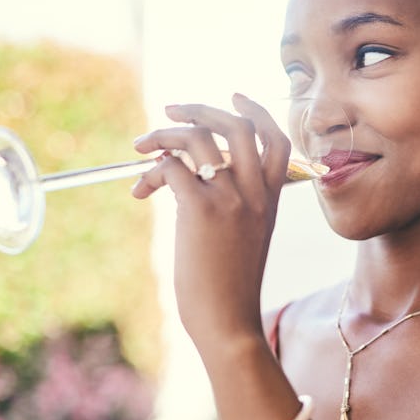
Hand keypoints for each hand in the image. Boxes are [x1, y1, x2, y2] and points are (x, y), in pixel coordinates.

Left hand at [131, 94, 290, 350]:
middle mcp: (256, 192)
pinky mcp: (201, 211)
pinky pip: (173, 167)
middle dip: (202, 109)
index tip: (235, 97)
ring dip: (165, 134)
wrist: (230, 322)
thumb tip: (193, 176)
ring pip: (200, 139)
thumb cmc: (232, 286)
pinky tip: (142, 189)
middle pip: (238, 126)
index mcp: (272, 198)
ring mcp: (232, 199)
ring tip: (142, 147)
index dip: (257, 111)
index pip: (277, 139)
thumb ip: (237, 205)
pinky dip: (153, 169)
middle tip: (173, 110)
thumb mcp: (248, 238)